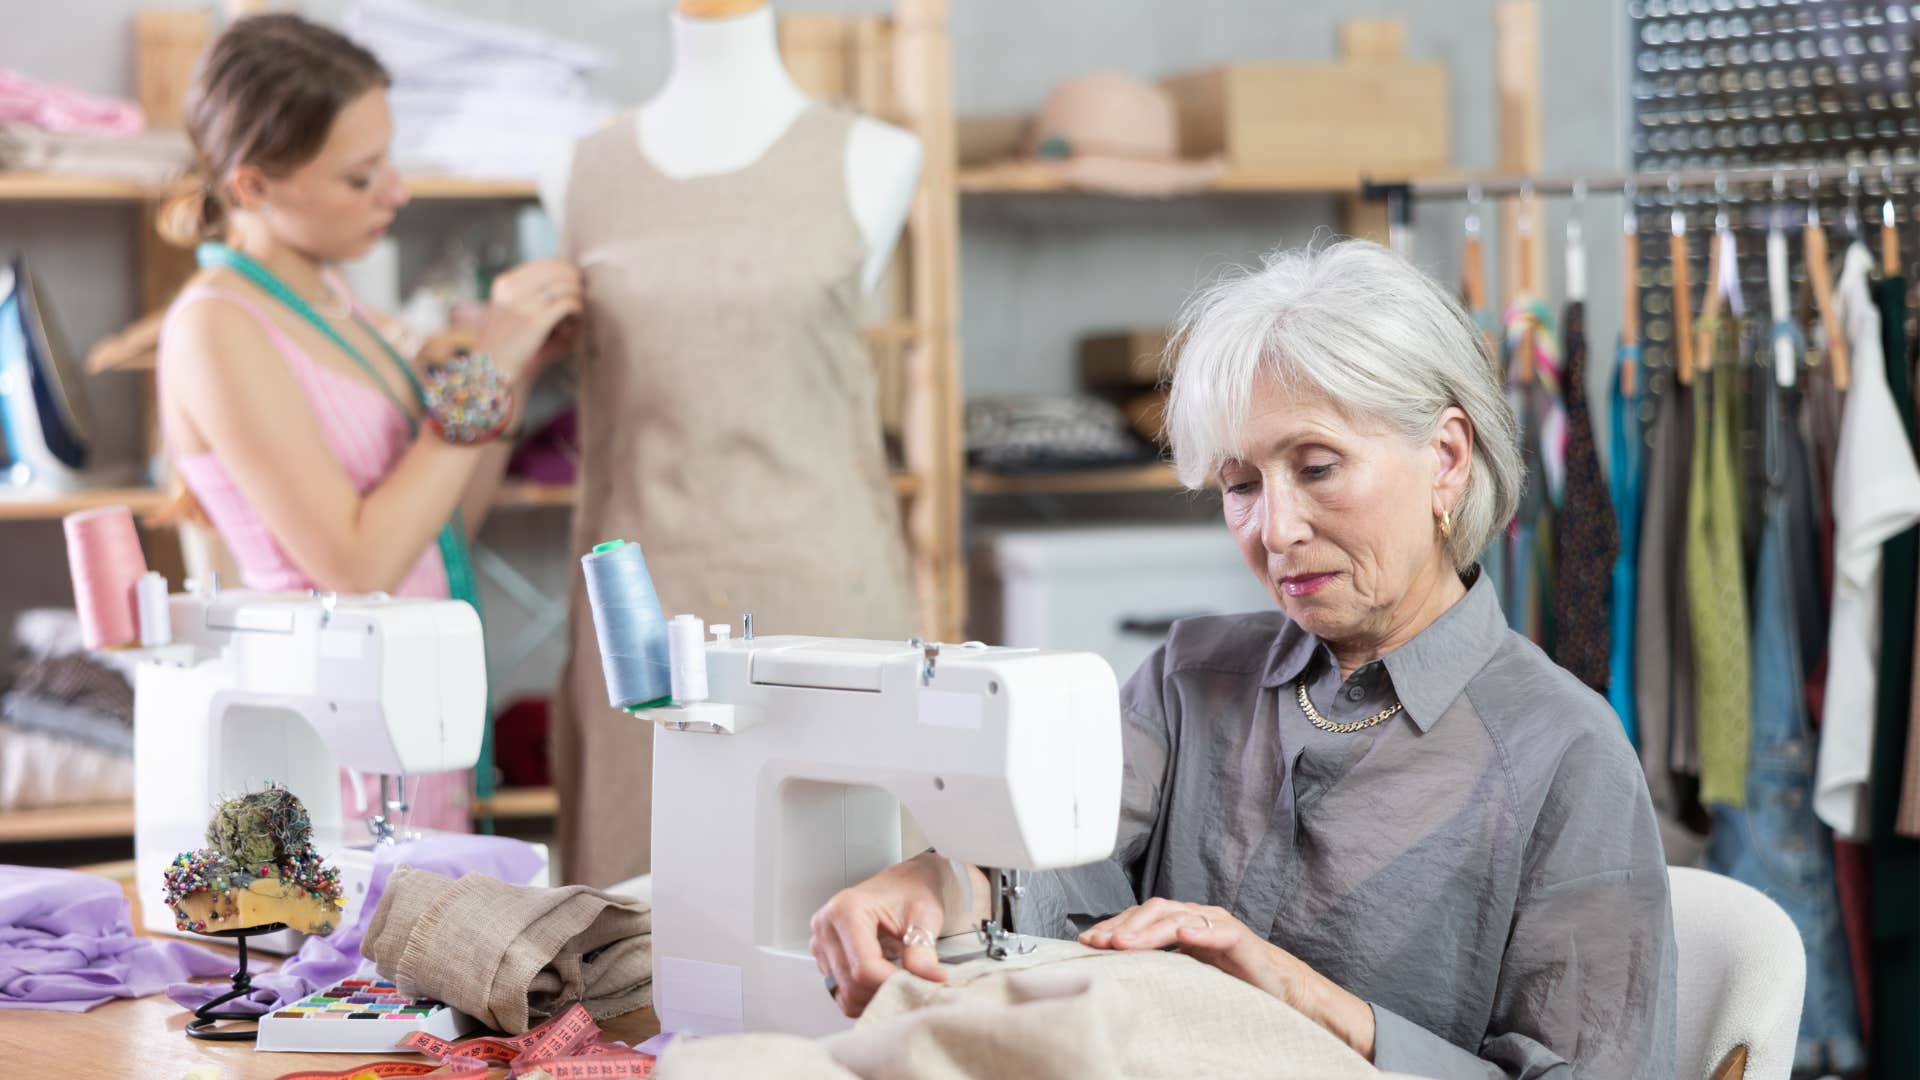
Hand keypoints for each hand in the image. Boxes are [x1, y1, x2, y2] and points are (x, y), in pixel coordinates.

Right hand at [481, 259, 581, 382]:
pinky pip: (568, 304)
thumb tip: (574, 281)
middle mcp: (513, 290)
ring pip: (566, 286)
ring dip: (577, 299)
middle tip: (579, 298)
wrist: (492, 371)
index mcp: (506, 283)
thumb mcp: (512, 310)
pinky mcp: (535, 321)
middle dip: (575, 283)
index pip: (546, 264)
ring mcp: (523, 304)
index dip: (567, 272)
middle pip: (559, 272)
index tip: (575, 284)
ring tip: (574, 315)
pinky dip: (577, 311)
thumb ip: (536, 294)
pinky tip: (573, 323)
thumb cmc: (508, 344)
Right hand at [809, 856, 950, 1017]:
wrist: (904, 885)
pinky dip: (862, 996)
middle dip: (884, 992)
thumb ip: (923, 950)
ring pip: (844, 992)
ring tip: (897, 983)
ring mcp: (821, 942)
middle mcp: (827, 926)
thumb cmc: (910, 893)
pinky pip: (839, 991)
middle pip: (851, 984)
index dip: (892, 984)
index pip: (864, 968)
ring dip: (873, 997)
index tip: (916, 985)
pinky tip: (881, 983)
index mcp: (846, 910)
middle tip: (912, 985)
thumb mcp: (924, 916)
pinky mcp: (823, 956)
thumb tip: (929, 980)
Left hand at [1079, 898, 1375, 1059]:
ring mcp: (1218, 924)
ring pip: (1178, 918)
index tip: (1086, 941)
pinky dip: (1200, 932)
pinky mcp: (1239, 938)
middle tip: (1098, 942)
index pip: (1140, 917)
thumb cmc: (1231, 979)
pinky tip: (1184, 936)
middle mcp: (1197, 917)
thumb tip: (1115, 967)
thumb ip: (1158, 961)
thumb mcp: (1186, 970)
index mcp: (1181, 923)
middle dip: (1122, 926)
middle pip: (1153, 912)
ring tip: (1125, 942)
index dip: (1113, 926)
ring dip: (1148, 930)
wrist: (1279, 987)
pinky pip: (1218, 931)